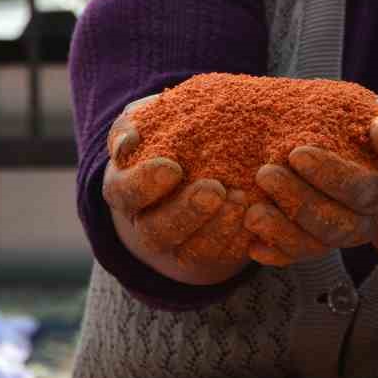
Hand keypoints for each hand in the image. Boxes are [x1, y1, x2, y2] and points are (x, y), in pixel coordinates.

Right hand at [101, 94, 253, 284]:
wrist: (191, 162)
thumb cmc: (163, 135)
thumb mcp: (144, 121)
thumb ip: (130, 126)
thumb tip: (127, 141)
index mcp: (123, 190)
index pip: (124, 193)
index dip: (144, 185)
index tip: (172, 167)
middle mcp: (144, 224)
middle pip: (156, 231)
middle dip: (186, 212)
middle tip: (214, 190)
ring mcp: (174, 244)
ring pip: (189, 251)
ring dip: (216, 229)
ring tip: (240, 200)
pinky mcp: (205, 253)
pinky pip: (219, 256)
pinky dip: (237, 239)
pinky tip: (254, 216)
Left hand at [245, 95, 377, 266]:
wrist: (371, 157)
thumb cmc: (375, 130)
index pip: (362, 191)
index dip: (330, 176)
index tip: (296, 154)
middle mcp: (368, 222)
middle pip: (336, 225)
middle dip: (298, 203)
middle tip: (264, 174)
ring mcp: (342, 237)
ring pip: (316, 246)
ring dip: (282, 233)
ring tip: (252, 213)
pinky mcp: (319, 245)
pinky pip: (299, 257)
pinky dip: (276, 254)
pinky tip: (253, 245)